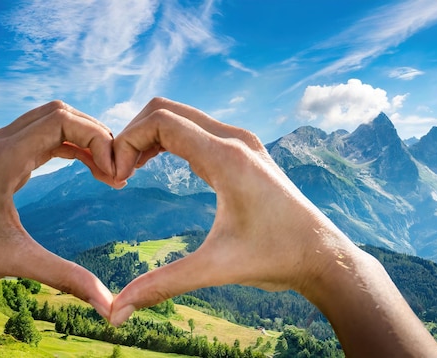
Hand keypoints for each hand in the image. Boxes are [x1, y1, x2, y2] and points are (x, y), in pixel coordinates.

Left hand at [0, 101, 120, 316]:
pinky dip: (67, 146)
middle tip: (115, 169)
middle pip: (59, 113)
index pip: (62, 121)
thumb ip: (66, 276)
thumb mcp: (18, 262)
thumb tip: (107, 304)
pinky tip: (84, 167)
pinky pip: (39, 136)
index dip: (97, 139)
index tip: (115, 172)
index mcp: (3, 158)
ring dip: (82, 139)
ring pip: (50, 121)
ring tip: (105, 171)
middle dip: (94, 135)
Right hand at [110, 97, 436, 356]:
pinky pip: (197, 130)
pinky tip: (156, 166)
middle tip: (116, 174)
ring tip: (129, 171)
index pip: (161, 121)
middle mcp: (235, 139)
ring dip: (150, 137)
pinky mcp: (245, 152)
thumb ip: (161, 285)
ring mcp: (243, 142)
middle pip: (166, 110)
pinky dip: (169, 141)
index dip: (126, 142)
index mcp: (227, 157)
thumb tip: (115, 314)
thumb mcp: (215, 269)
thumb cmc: (277, 258)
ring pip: (182, 117)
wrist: (322, 255)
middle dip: (132, 135)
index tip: (114, 177)